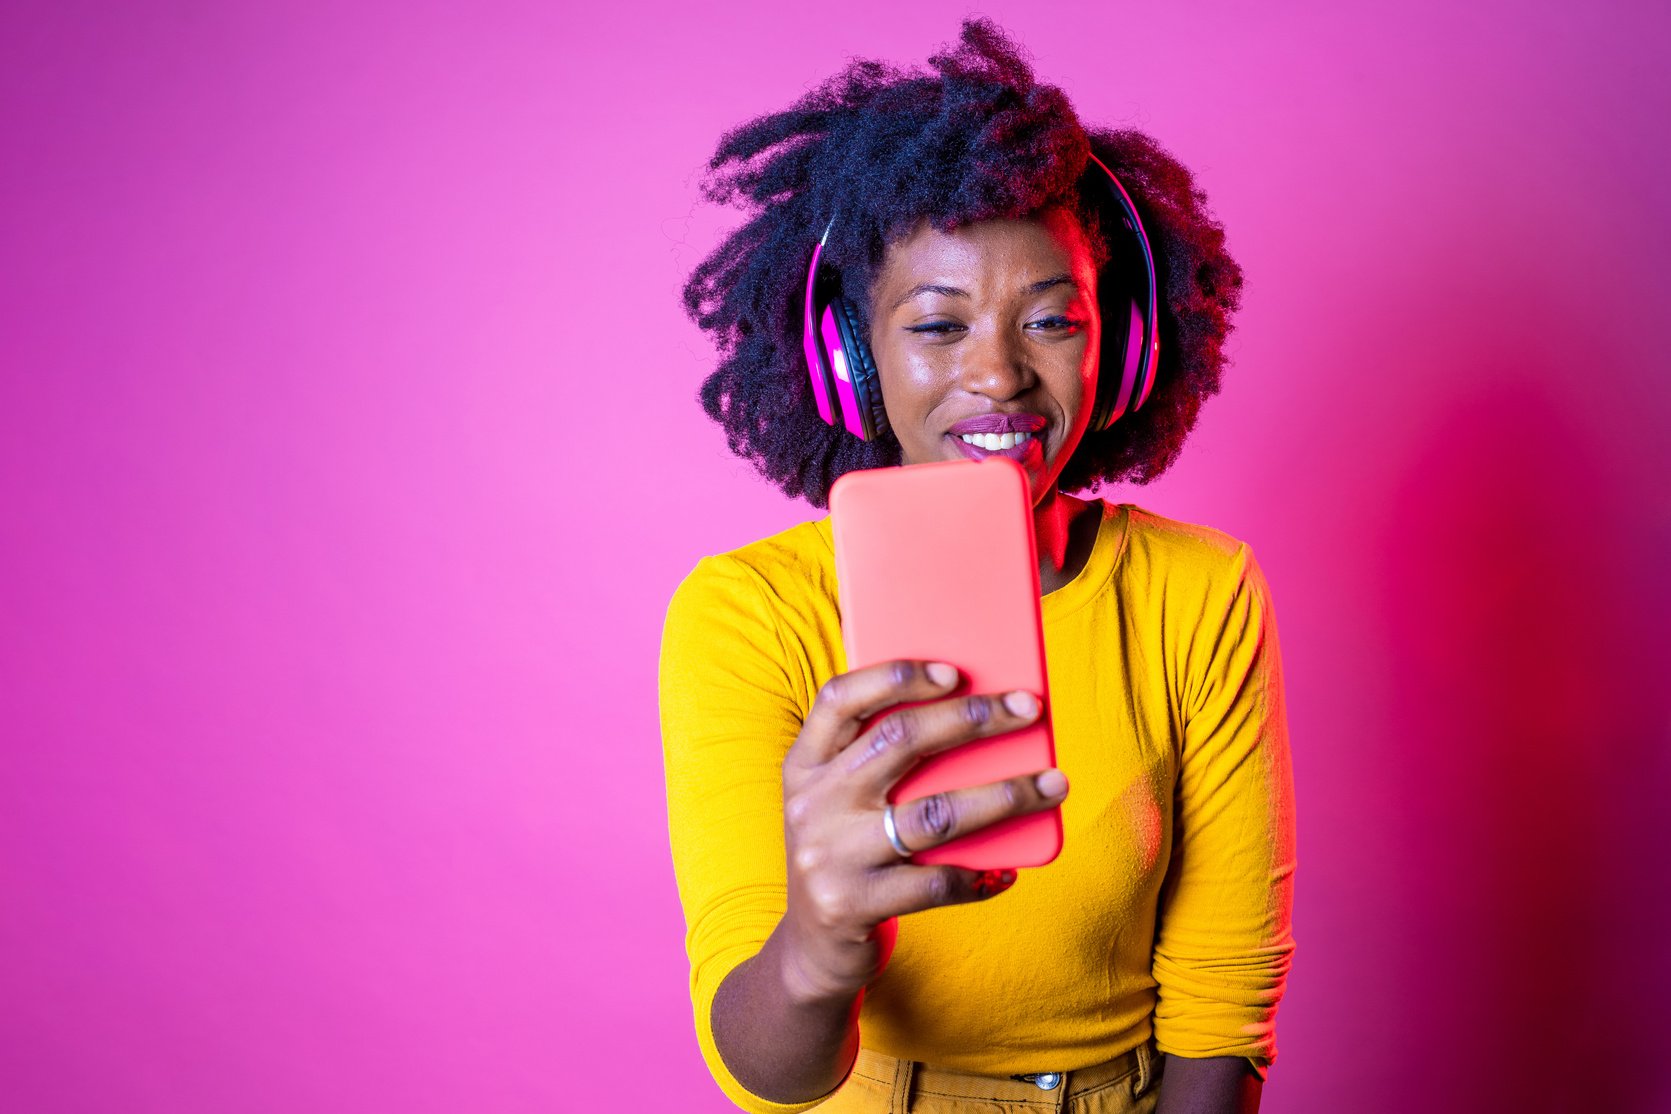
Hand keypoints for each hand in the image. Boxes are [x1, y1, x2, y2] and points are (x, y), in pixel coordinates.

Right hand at [776, 658, 1068, 1005]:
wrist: (811, 951)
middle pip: (900, 742)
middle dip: (973, 718)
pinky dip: (980, 875)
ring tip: (1053, 782)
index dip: (895, 676)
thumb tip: (977, 715)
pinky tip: (1009, 870)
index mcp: (805, 765)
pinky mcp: (856, 904)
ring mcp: (831, 856)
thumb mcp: (840, 802)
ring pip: (934, 813)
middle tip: (1029, 707)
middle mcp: (812, 804)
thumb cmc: (845, 856)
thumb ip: (879, 762)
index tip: (954, 670)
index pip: (840, 699)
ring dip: (1004, 794)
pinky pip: (937, 882)